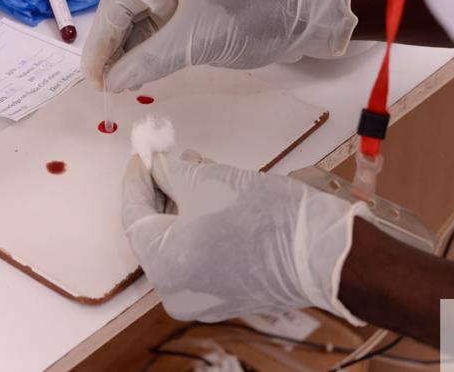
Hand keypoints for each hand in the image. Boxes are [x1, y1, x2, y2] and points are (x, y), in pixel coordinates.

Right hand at [82, 0, 356, 91]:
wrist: (299, 20)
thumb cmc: (252, 20)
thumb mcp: (196, 43)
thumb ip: (148, 61)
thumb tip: (111, 82)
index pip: (118, 3)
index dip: (101, 42)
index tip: (92, 76)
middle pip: (122, 11)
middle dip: (110, 49)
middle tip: (99, 85)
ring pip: (137, 23)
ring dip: (125, 53)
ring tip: (114, 85)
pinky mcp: (188, 8)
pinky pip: (155, 29)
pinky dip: (144, 52)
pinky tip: (135, 74)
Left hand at [122, 151, 369, 323]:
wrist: (320, 250)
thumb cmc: (263, 216)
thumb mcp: (204, 181)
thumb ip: (169, 171)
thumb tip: (154, 163)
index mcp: (165, 267)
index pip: (134, 217)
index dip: (135, 180)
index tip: (141, 156)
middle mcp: (176, 290)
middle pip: (155, 231)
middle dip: (162, 189)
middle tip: (167, 157)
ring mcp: (201, 297)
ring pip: (177, 241)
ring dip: (181, 203)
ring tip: (194, 166)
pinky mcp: (224, 294)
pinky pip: (197, 254)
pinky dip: (197, 223)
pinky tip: (207, 192)